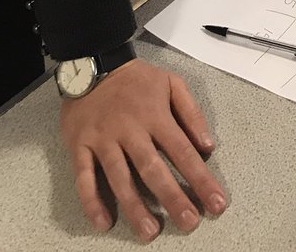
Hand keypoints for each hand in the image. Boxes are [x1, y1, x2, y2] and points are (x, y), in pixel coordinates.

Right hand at [61, 59, 225, 241]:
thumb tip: (208, 145)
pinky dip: (92, 201)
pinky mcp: (80, 146)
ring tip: (150, 231)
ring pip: (120, 178)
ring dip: (135, 207)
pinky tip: (104, 222)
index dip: (200, 179)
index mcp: (156, 115)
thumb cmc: (136, 79)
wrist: (93, 63)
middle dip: (173, 198)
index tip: (215, 202)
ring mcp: (103, 139)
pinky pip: (84, 178)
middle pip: (153, 169)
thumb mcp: (172, 83)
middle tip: (189, 223)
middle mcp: (130, 130)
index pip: (183, 152)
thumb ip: (192, 113)